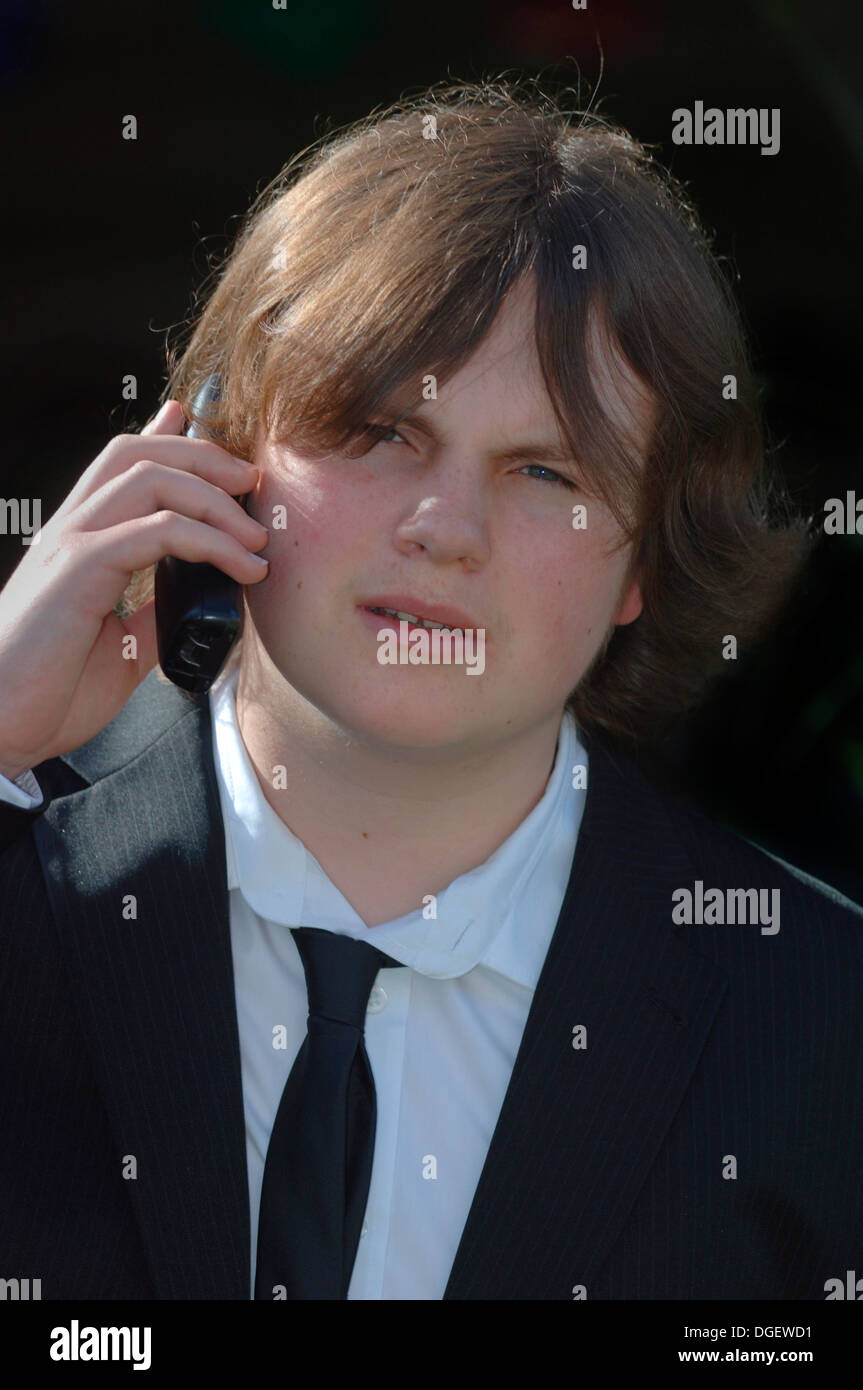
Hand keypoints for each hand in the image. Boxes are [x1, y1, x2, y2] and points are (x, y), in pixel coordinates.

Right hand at [0, 400, 268, 779]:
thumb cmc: (48, 693)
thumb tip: (195, 596)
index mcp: (77, 542)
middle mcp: (70, 530)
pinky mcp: (78, 570)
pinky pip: (155, 531)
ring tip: (257, 538)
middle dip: (206, 459)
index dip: (172, 441)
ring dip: (217, 501)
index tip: (223, 452)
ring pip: (152, 480)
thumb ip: (152, 611)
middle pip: (139, 455)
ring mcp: (71, 544)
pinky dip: (208, 541)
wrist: (0, 729)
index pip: (123, 467)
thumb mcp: (122, 645)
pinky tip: (240, 566)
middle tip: (254, 485)